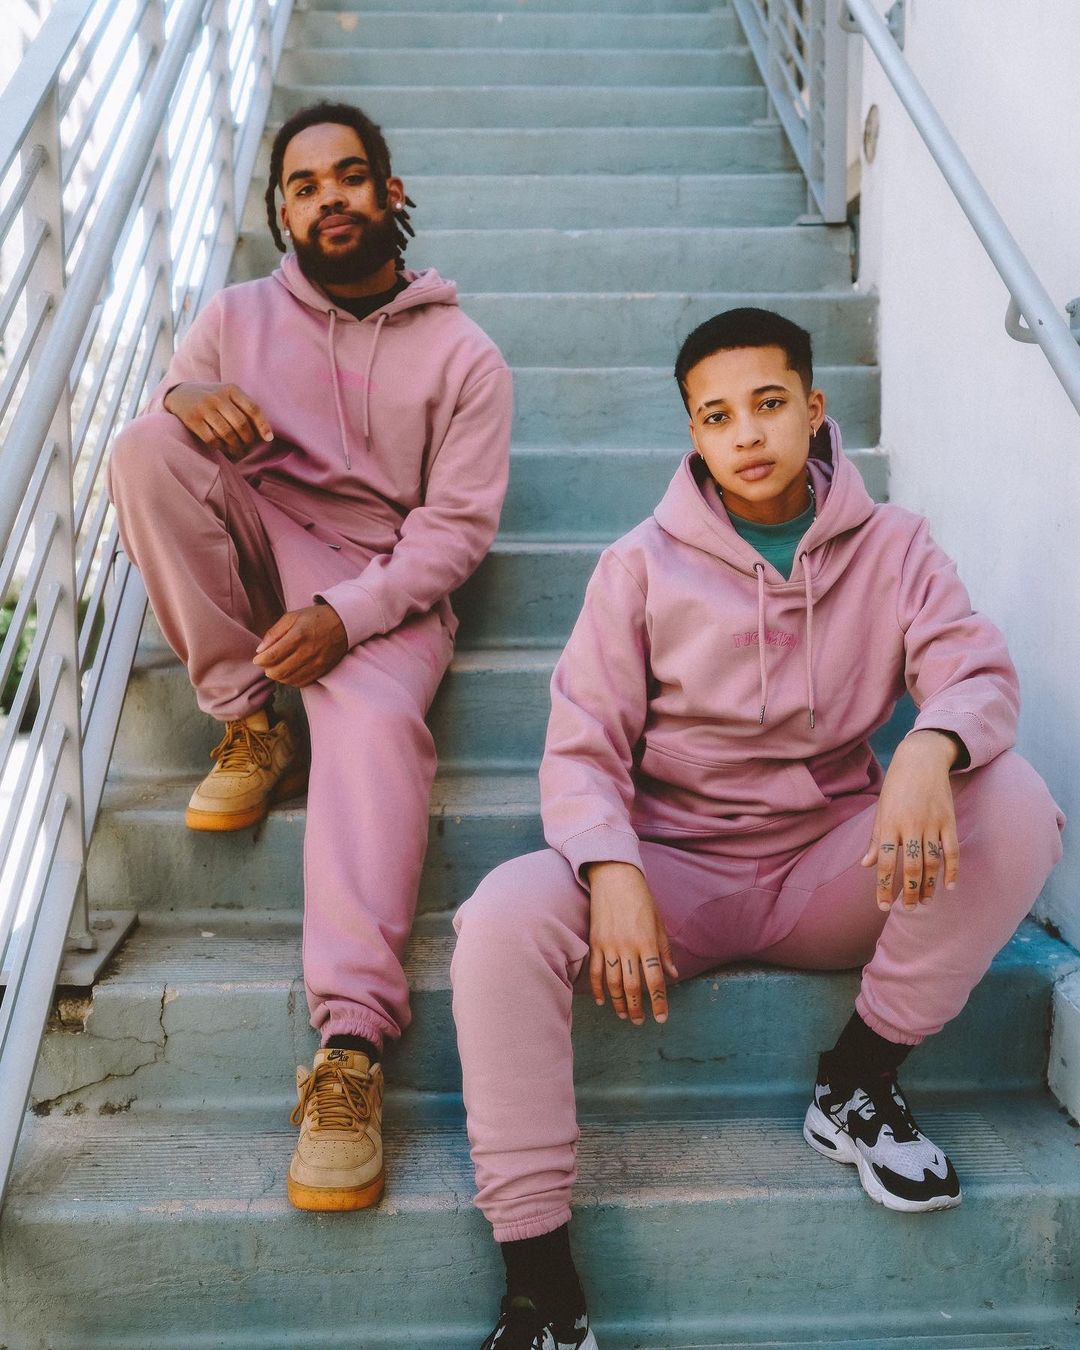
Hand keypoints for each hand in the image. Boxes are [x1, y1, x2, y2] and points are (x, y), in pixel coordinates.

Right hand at [163, 382, 273, 458]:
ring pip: (228, 434)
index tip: (268, 439)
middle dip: (248, 440)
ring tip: (237, 451)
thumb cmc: (212, 399)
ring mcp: (204, 407)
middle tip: (247, 446)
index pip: (253, 408)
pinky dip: (220, 447)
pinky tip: (222, 447)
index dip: (263, 425)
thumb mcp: (228, 395)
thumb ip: (244, 408)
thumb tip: (266, 434)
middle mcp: (218, 396)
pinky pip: (212, 439)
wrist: (179, 393)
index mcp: (231, 389)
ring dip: (235, 447)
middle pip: (241, 424)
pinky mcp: (192, 419)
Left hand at [253, 604, 347, 685]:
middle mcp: (307, 652)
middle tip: (266, 664)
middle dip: (268, 670)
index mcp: (298, 636)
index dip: (260, 660)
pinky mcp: (321, 671)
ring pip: (288, 680)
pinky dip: (291, 680)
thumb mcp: (292, 617)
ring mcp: (316, 663)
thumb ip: (274, 633)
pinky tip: (289, 672)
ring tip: (277, 667)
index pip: (272, 656)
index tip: (257, 659)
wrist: (344, 623)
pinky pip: (301, 683)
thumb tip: (260, 650)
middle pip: (279, 672)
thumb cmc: (316, 618)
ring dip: (278, 676)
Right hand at [586, 861, 678, 1025]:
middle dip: (637, 1008)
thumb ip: (665, 951)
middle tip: (640, 1022)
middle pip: (632, 986)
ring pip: (612, 983)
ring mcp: (609, 945)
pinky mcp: (595, 942)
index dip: (658, 1002)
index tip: (661, 1018)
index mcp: (647, 942)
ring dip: (618, 1003)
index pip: (654, 980)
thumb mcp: (658, 923)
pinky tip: (602, 1000)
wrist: (614, 878)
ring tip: (624, 1016)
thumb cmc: (641, 899)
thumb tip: (673, 975)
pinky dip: (598, 988)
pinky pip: (596, 971)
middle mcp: (628, 947)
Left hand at [861, 730, 960, 910]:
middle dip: (910, 892)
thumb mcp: (881, 811)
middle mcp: (910, 826)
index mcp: (889, 825)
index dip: (884, 887)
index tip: (883, 906)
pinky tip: (948, 886)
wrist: (921, 760)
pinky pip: (952, 850)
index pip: (886, 863)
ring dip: (930, 885)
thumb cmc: (896, 788)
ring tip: (926, 901)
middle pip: (912, 867)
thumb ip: (876, 840)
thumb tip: (866, 865)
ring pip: (932, 862)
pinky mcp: (949, 820)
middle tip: (910, 909)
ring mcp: (932, 824)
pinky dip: (952, 870)